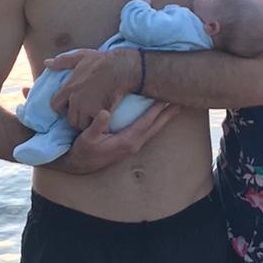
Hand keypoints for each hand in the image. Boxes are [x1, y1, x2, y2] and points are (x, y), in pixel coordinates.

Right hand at [45, 101, 177, 174]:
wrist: (81, 165)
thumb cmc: (83, 150)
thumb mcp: (87, 137)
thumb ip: (96, 126)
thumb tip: (105, 112)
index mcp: (126, 141)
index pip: (146, 122)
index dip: (157, 109)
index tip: (166, 97)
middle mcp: (134, 144)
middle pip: (156, 126)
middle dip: (168, 113)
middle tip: (181, 99)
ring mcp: (134, 146)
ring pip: (154, 129)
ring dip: (165, 117)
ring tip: (175, 105)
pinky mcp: (131, 145)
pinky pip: (148, 131)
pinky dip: (157, 122)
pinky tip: (160, 115)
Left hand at [46, 48, 140, 130]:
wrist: (122, 67)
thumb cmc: (103, 60)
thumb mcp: (81, 56)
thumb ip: (63, 61)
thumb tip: (47, 63)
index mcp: (69, 88)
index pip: (55, 105)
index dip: (62, 108)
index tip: (70, 107)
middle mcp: (75, 100)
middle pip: (70, 119)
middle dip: (77, 119)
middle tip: (86, 115)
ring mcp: (87, 107)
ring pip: (82, 125)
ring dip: (88, 124)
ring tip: (95, 119)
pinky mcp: (99, 112)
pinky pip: (96, 126)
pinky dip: (100, 125)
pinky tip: (105, 121)